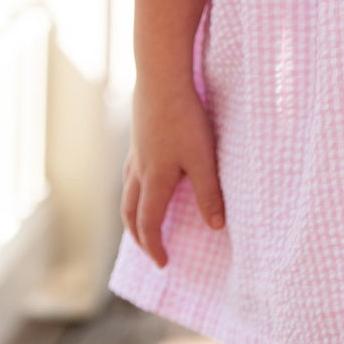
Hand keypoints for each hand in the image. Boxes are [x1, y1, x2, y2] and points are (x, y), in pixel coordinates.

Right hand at [121, 77, 224, 267]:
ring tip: (142, 221)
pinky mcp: (138, 136)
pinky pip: (130, 173)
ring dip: (133, 213)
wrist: (161, 80)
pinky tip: (146, 179)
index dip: (155, 247)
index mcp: (154, 181)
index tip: (164, 263)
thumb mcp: (203, 159)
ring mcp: (135, 153)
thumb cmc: (185, 120)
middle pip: (130, 213)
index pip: (149, 225)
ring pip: (127, 193)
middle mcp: (139, 171)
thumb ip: (209, 193)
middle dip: (139, 236)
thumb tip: (216, 227)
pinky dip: (134, 189)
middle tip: (150, 251)